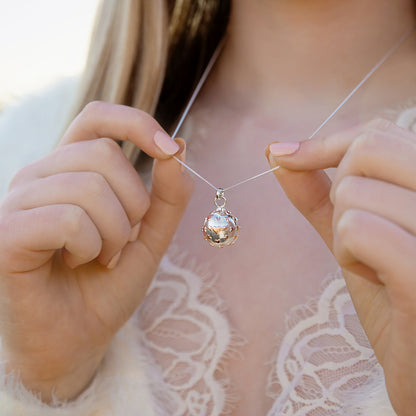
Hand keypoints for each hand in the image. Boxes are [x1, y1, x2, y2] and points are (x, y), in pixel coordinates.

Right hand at [0, 101, 193, 401]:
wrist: (77, 338)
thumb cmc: (108, 285)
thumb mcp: (150, 237)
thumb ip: (167, 196)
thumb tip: (179, 146)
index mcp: (71, 170)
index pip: (96, 117)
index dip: (136, 123)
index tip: (168, 149)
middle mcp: (40, 176)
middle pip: (103, 155)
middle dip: (132, 206)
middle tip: (119, 243)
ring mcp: (18, 201)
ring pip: (88, 187)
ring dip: (112, 234)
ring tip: (98, 258)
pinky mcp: (7, 232)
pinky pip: (68, 219)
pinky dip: (88, 247)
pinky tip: (74, 264)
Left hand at [266, 118, 415, 414]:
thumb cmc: (393, 301)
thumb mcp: (354, 236)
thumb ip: (318, 193)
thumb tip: (277, 151)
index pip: (377, 133)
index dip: (325, 144)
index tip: (285, 157)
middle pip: (366, 152)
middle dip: (340, 192)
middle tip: (358, 234)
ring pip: (354, 193)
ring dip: (344, 234)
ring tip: (374, 266)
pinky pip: (359, 228)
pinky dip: (349, 253)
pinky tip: (375, 279)